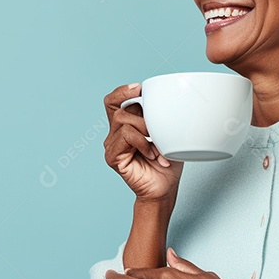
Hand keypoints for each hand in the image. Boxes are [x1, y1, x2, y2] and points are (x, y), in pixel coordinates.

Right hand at [103, 83, 183, 200]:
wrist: (164, 189)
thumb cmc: (167, 163)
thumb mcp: (167, 133)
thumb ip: (160, 116)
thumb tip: (167, 99)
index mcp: (125, 124)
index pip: (114, 100)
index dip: (123, 91)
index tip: (139, 88)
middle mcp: (115, 133)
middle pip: (119, 108)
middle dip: (143, 114)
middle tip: (157, 129)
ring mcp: (111, 145)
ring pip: (123, 120)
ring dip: (145, 130)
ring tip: (158, 146)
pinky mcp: (112, 157)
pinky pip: (125, 136)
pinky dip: (142, 143)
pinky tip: (153, 154)